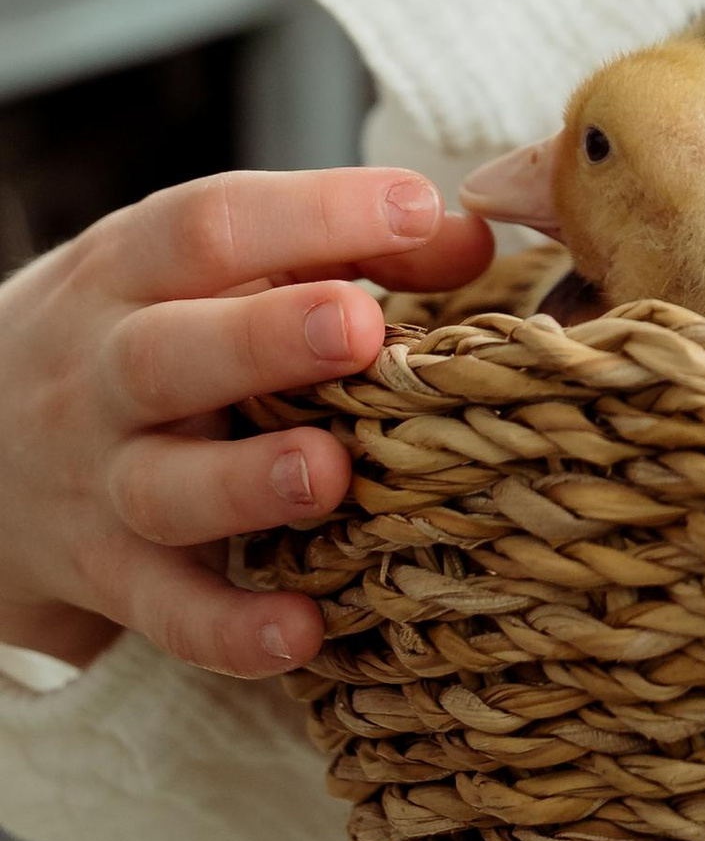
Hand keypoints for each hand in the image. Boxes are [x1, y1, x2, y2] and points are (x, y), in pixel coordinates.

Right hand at [0, 170, 490, 679]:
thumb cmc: (142, 328)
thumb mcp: (207, 268)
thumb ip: (337, 245)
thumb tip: (470, 239)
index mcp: (132, 271)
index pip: (209, 226)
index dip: (314, 213)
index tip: (414, 208)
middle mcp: (104, 371)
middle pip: (168, 352)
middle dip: (265, 339)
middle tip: (357, 328)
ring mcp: (98, 481)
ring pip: (161, 487)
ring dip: (248, 484)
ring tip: (331, 474)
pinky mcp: (106, 576)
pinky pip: (164, 611)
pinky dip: (229, 628)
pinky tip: (303, 632)